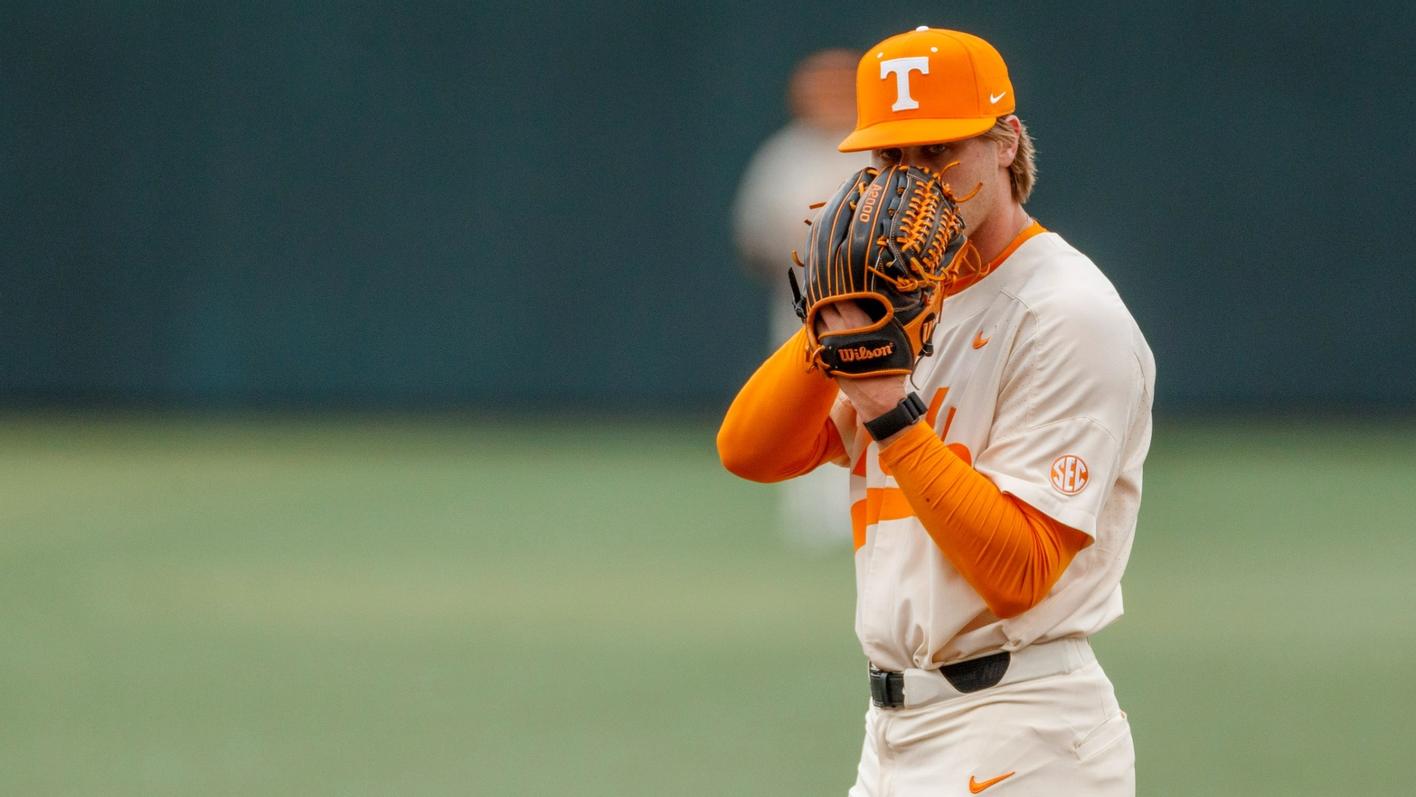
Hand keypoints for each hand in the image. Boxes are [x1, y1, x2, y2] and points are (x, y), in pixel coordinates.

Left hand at [816, 302, 909, 421]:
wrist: (879, 397)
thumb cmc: (891, 369)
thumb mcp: (893, 337)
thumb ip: (882, 320)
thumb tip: (875, 307)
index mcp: (858, 322)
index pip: (841, 298)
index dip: (837, 291)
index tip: (837, 286)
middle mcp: (841, 330)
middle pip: (825, 307)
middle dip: (826, 301)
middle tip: (827, 295)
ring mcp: (831, 344)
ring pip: (818, 322)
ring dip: (820, 315)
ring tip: (823, 310)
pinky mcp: (826, 357)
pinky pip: (817, 338)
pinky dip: (818, 331)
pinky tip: (822, 328)